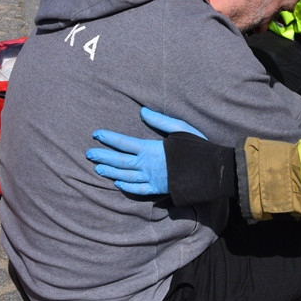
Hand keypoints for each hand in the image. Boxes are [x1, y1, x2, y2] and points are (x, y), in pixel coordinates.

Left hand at [87, 108, 206, 194]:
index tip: (96, 135)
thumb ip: (160, 120)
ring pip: (125, 176)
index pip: (124, 142)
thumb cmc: (197, 147)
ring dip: (110, 172)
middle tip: (89, 154)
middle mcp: (147, 165)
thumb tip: (142, 110)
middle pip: (120, 161)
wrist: (211, 171)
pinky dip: (126, 187)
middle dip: (103, 157)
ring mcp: (151, 179)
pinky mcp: (158, 189)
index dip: (108, 138)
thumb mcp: (180, 128)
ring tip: (98, 169)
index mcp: (151, 148)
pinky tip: (118, 184)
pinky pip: (138, 190)